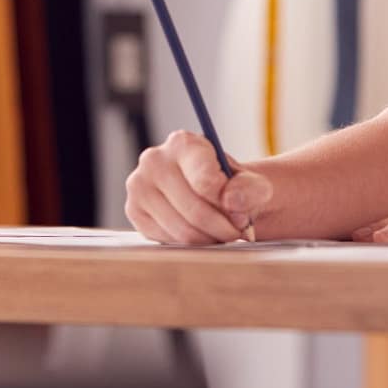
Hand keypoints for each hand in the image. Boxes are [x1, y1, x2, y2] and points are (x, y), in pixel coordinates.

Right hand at [125, 129, 271, 244]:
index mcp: (183, 143)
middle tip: (236, 232)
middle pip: (194, 210)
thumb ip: (250, 189)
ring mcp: (139, 186)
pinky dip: (189, 244)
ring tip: (220, 233)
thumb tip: (231, 201)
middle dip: (222, 228)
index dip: (229, 205)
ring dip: (208, 239)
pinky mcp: (134, 212)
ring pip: (181, 230)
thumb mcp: (253, 183)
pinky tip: (199, 233)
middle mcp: (154, 159)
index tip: (240, 212)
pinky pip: (167, 241)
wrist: (213, 195)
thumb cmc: (233, 187)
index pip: (206, 181)